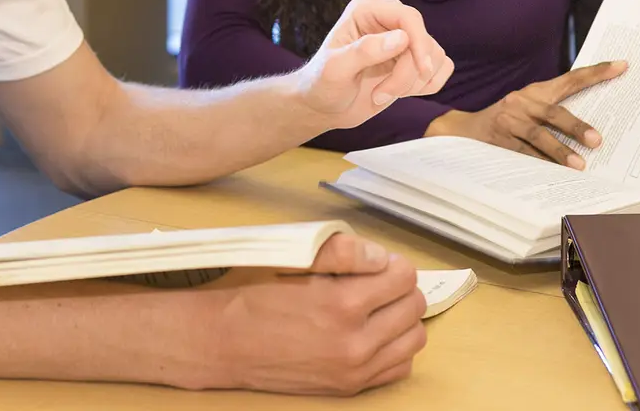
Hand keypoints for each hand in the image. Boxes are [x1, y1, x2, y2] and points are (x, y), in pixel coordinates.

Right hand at [217, 232, 426, 394]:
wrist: (226, 342)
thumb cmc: (256, 292)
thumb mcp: (293, 257)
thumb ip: (343, 251)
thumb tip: (381, 256)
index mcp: (342, 304)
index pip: (403, 276)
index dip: (391, 262)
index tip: (373, 262)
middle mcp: (354, 343)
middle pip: (414, 305)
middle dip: (399, 286)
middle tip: (375, 280)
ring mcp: (354, 370)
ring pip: (413, 338)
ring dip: (401, 316)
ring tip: (376, 305)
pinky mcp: (349, 388)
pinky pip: (399, 367)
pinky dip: (394, 346)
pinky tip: (371, 332)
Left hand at [296, 0, 453, 128]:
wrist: (325, 106)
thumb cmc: (323, 84)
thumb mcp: (335, 69)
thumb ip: (365, 51)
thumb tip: (402, 38)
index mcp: (368, 8)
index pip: (408, 16)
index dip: (419, 43)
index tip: (422, 69)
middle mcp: (389, 17)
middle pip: (423, 40)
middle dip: (408, 73)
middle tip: (380, 95)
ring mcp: (404, 38)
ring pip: (435, 57)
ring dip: (413, 84)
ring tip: (381, 94)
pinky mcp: (415, 58)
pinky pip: (442, 68)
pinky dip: (426, 86)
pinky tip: (399, 93)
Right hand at [425, 61, 627, 168]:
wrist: (464, 130)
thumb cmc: (507, 121)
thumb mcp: (529, 109)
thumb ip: (555, 113)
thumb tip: (594, 132)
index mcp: (535, 92)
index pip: (570, 80)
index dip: (596, 72)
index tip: (621, 66)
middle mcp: (522, 102)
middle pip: (554, 112)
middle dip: (577, 127)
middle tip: (598, 141)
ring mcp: (509, 121)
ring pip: (538, 135)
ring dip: (559, 151)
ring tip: (579, 166)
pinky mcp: (498, 140)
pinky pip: (523, 154)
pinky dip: (539, 164)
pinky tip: (552, 175)